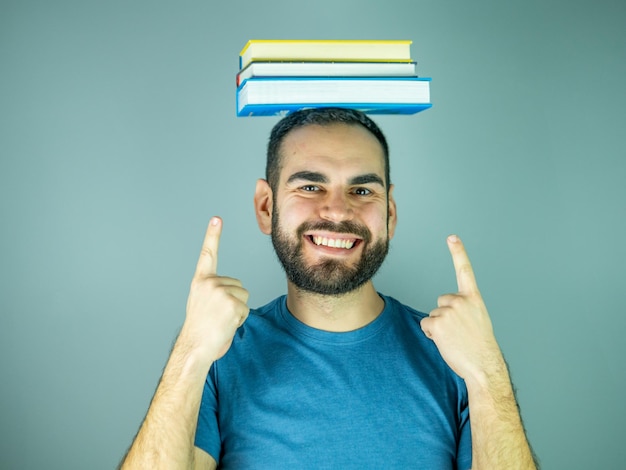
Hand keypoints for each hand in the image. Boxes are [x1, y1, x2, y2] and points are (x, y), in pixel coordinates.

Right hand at [180, 217, 249, 363]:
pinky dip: (239, 319)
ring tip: (220, 320)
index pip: (207, 254)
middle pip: (238, 285)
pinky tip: (225, 324)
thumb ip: (213, 291)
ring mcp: (220, 292)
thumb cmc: (200, 330)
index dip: (212, 235)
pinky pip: (245, 308)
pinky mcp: (232, 303)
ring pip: (243, 295)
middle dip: (233, 301)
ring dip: (236, 311)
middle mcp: (209, 283)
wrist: (195, 347)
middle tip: (216, 316)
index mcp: (200, 281)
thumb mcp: (202, 303)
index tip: (216, 218)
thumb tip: (231, 294)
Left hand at [420, 235, 502, 384]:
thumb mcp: (478, 319)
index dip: (458, 252)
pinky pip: (426, 325)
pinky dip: (432, 334)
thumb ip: (464, 308)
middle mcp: (460, 300)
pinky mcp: (436, 322)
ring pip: (433, 315)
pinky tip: (447, 342)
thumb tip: (448, 312)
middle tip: (460, 332)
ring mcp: (448, 311)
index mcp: (473, 298)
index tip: (452, 237)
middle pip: (441, 301)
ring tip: (455, 339)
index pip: (464, 270)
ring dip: (440, 327)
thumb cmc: (480, 346)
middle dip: (445, 315)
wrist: (483, 365)